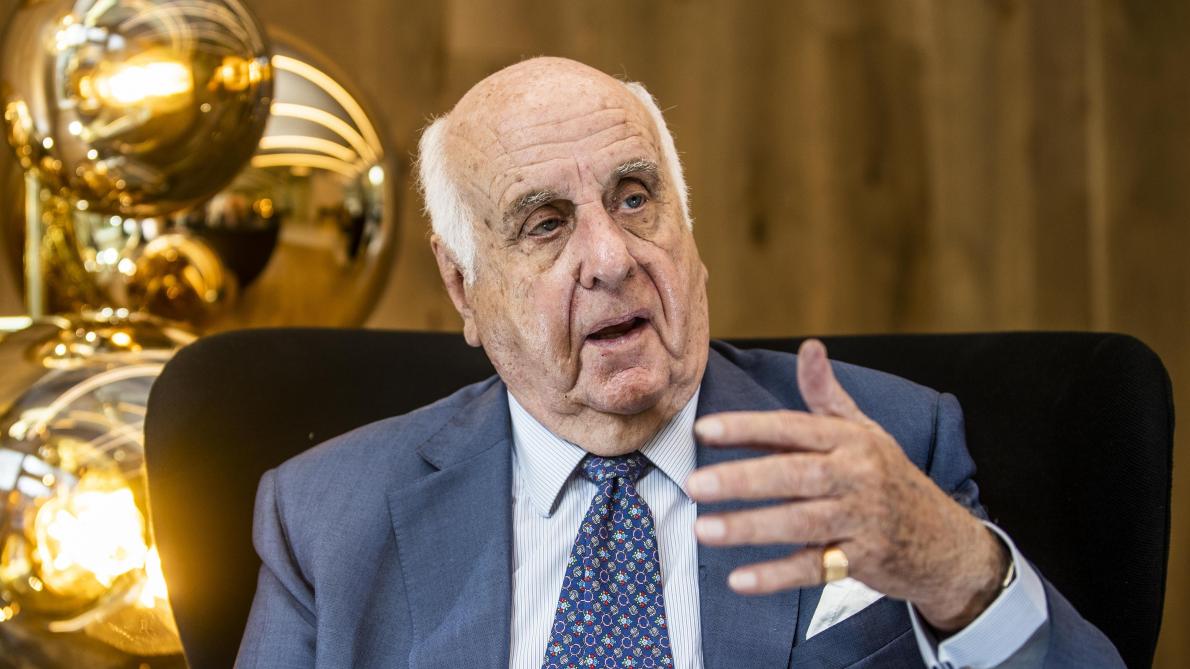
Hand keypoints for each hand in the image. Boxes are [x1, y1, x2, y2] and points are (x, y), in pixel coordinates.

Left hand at [686, 339, 1008, 630]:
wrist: (947, 543)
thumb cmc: (891, 479)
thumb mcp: (866, 433)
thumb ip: (827, 395)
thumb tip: (809, 346)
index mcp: (850, 440)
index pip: (792, 427)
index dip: (748, 428)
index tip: (704, 430)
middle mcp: (857, 476)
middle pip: (794, 474)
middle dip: (742, 478)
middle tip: (694, 483)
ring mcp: (862, 520)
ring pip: (800, 522)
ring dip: (750, 527)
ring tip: (703, 530)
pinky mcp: (863, 561)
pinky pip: (815, 568)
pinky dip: (776, 576)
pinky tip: (739, 580)